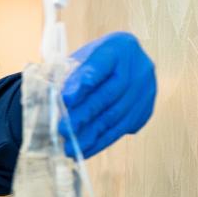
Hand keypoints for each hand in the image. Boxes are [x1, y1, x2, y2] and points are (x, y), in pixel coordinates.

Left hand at [62, 31, 155, 158]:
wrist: (117, 65)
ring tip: (71, 146)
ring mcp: (146, 88)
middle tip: (62, 129)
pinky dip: (102, 140)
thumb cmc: (91, 63)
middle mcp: (138, 66)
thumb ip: (67, 77)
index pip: (100, 66)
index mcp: (118, 47)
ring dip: (92, 134)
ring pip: (117, 115)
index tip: (65, 99)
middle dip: (84, 114)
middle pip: (109, 94)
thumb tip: (51, 101)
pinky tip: (86, 148)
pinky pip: (123, 127)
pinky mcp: (146, 107)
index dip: (83, 83)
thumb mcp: (78, 61)